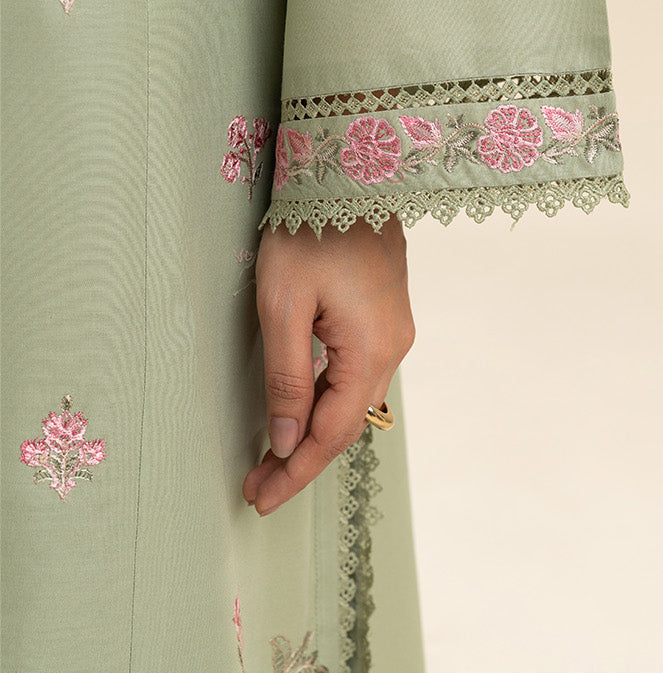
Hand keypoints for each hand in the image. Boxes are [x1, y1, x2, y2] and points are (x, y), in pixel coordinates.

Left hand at [242, 214, 414, 514]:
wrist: (348, 173)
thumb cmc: (309, 229)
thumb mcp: (282, 304)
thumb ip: (286, 377)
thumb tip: (286, 439)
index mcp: (370, 349)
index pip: (332, 433)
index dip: (295, 472)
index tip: (260, 499)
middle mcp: (394, 346)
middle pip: (347, 423)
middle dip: (301, 459)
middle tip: (257, 485)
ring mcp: (396, 330)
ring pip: (354, 401)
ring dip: (314, 430)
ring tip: (272, 454)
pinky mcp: (388, 315)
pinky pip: (360, 374)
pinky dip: (330, 400)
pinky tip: (303, 407)